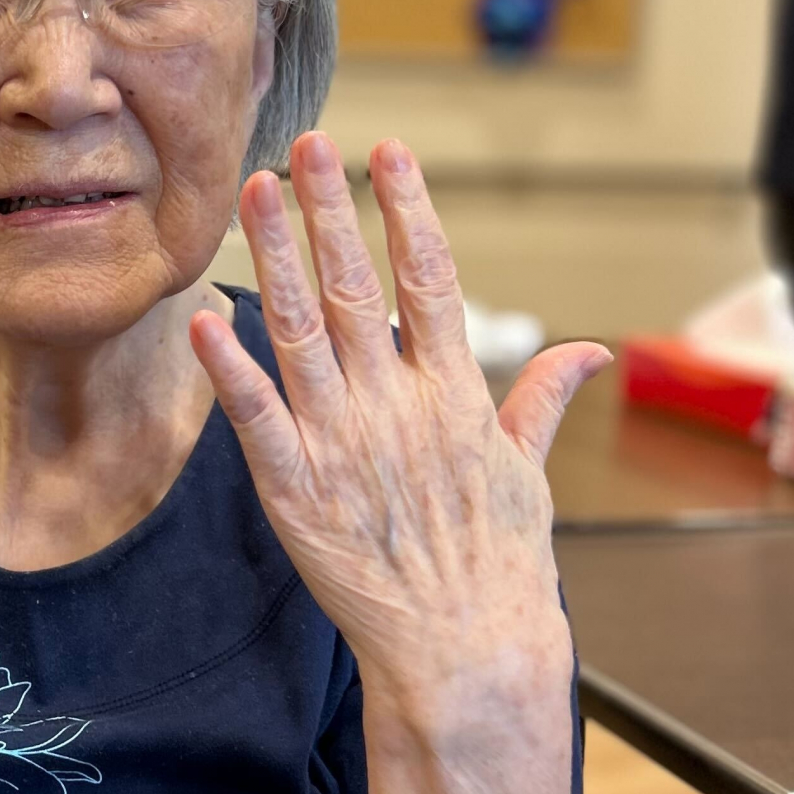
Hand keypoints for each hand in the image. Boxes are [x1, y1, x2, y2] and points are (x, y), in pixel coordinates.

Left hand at [190, 132, 604, 714]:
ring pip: (300, 331)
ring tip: (254, 190)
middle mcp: (397, 405)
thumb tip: (589, 352)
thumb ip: (543, 401)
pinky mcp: (297, 491)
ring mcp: (343, 444)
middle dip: (329, 210)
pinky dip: (230, 368)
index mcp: (455, 392)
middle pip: (356, 286)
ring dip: (274, 256)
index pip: (431, 277)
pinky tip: (204, 317)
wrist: (465, 649)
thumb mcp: (530, 473)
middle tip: (307, 144)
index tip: (388, 151)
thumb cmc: (499, 563)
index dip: (408, 209)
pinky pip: (257, 419)